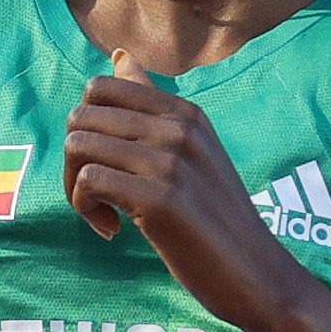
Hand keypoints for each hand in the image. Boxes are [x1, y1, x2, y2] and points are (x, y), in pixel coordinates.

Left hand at [60, 67, 291, 326]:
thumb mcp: (193, 152)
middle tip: (97, 198)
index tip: (105, 164)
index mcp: (185, 112)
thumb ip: (152, 107)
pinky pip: (88, 181)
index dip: (86, 127)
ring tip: (105, 215)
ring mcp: (170, 162)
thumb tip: (120, 55)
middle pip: (81, 117)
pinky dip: (85, 209)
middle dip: (73, 161)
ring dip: (75, 188)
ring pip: (78, 145)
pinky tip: (112, 229)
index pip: (100, 87)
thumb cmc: (217, 221)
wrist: (257, 276)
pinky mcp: (160, 199)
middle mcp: (178, 128)